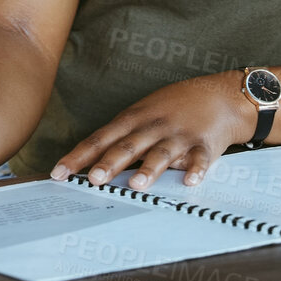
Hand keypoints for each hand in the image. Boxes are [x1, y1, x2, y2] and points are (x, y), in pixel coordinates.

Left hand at [51, 74, 255, 189]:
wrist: (221, 94)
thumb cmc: (176, 106)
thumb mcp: (144, 113)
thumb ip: (122, 138)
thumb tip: (92, 162)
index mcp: (134, 119)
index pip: (100, 139)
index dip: (79, 156)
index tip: (59, 173)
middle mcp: (153, 126)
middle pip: (127, 146)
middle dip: (109, 163)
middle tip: (93, 179)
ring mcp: (179, 135)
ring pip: (161, 153)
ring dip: (149, 169)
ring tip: (136, 185)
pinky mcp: (205, 144)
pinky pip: (200, 159)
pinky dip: (196, 170)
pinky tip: (190, 181)